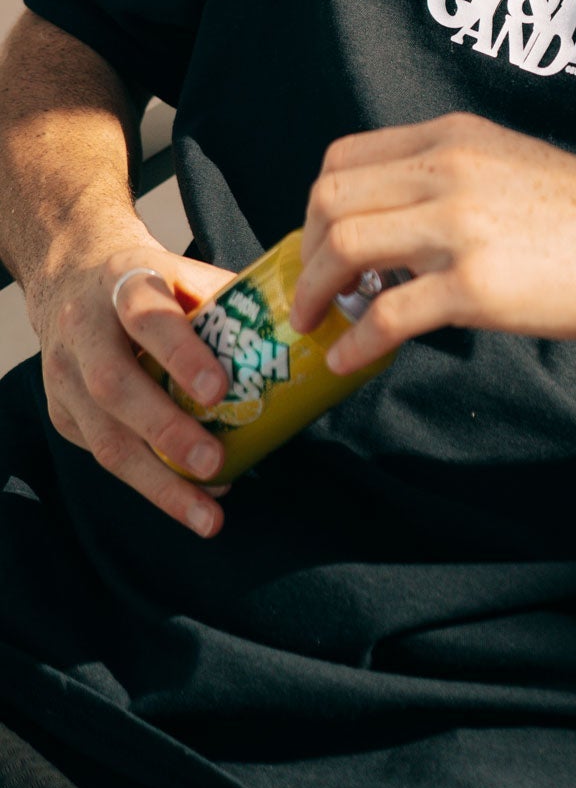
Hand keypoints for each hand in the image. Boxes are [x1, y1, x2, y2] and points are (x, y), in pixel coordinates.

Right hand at [33, 244, 236, 536]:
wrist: (72, 275)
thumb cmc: (150, 282)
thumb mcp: (184, 273)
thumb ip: (229, 301)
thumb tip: (301, 334)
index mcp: (124, 283)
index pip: (148, 318)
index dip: (181, 354)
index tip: (219, 390)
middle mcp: (84, 330)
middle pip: (115, 385)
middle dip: (167, 431)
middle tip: (215, 462)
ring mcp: (63, 376)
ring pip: (104, 437)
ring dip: (158, 482)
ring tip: (206, 514)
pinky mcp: (62, 414)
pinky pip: (104, 454)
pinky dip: (149, 481)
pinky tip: (189, 497)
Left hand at [291, 112, 575, 371]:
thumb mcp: (513, 164)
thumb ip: (453, 179)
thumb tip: (399, 228)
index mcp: (452, 136)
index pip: (345, 156)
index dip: (318, 204)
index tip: (323, 242)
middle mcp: (449, 168)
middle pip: (332, 198)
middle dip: (307, 249)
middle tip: (313, 289)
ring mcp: (462, 225)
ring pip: (346, 247)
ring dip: (317, 292)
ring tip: (317, 322)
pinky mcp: (479, 285)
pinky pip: (388, 313)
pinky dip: (356, 340)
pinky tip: (349, 359)